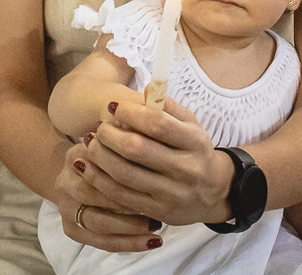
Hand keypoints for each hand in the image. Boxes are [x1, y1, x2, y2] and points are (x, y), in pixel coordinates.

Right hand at [55, 138, 159, 251]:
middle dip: (126, 202)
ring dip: (129, 226)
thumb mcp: (111, 143)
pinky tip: (151, 242)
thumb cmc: (106, 159)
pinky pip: (101, 242)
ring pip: (97, 222)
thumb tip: (143, 130)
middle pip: (92, 194)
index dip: (123, 171)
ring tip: (156, 225)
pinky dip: (128, 243)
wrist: (78, 178)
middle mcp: (64, 182)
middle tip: (156, 204)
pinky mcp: (71, 230)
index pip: (96, 164)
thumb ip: (124, 136)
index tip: (152, 175)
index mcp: (74, 156)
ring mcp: (66, 208)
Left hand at [74, 96, 229, 227]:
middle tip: (99, 126)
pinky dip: (98, 179)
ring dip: (100, 155)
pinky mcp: (158, 212)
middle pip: (137, 149)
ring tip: (90, 142)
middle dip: (110, 135)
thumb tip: (146, 89)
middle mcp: (186, 169)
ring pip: (125, 174)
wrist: (215, 193)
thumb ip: (169, 107)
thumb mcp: (191, 125)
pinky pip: (120, 196)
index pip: (158, 124)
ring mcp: (172, 194)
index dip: (131, 113)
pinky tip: (86, 165)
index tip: (113, 106)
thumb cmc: (195, 151)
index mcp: (195, 143)